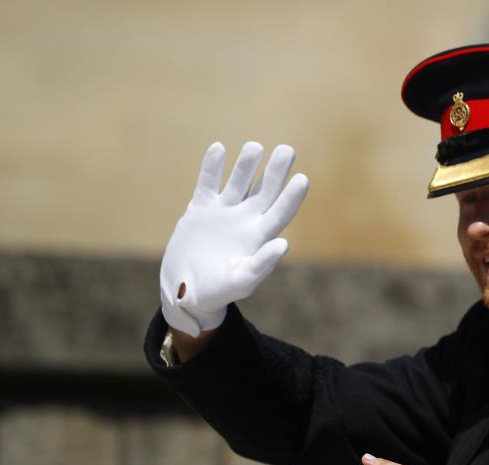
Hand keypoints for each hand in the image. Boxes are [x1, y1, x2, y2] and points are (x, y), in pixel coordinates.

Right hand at [160, 141, 308, 336]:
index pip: (280, 212)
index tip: (302, 179)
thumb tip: (283, 244)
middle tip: (288, 150)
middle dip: (276, 171)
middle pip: (265, 191)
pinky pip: (208, 183)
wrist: (186, 292)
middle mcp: (245, 221)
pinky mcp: (200, 209)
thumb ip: (262, 264)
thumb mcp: (241, 281)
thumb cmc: (218, 292)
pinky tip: (218, 148)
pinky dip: (212, 167)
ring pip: (239, 182)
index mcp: (259, 238)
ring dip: (247, 164)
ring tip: (255, 146)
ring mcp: (223, 213)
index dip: (291, 197)